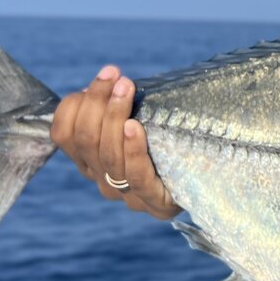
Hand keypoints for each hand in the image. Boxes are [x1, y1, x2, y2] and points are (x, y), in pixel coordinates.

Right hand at [50, 64, 180, 219]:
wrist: (214, 176)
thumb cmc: (173, 138)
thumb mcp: (142, 118)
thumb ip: (119, 107)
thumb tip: (108, 79)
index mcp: (91, 161)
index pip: (65, 135)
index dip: (75, 105)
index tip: (104, 76)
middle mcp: (103, 180)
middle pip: (86, 141)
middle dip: (97, 103)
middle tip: (116, 76)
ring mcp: (127, 196)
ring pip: (108, 156)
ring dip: (113, 117)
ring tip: (126, 89)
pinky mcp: (156, 204)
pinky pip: (136, 176)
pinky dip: (132, 149)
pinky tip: (134, 127)